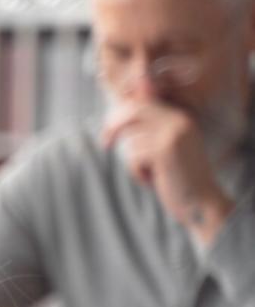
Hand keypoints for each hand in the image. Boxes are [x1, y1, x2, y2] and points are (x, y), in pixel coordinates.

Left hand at [103, 102, 235, 244]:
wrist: (201, 202)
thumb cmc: (179, 179)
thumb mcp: (167, 149)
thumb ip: (149, 132)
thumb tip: (122, 117)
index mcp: (181, 118)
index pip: (143, 104)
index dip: (120, 115)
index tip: (108, 131)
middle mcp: (179, 122)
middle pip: (134, 112)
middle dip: (114, 127)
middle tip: (105, 145)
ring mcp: (173, 135)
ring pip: (132, 141)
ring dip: (135, 163)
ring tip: (153, 174)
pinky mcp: (165, 151)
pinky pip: (134, 158)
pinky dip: (138, 173)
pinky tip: (155, 181)